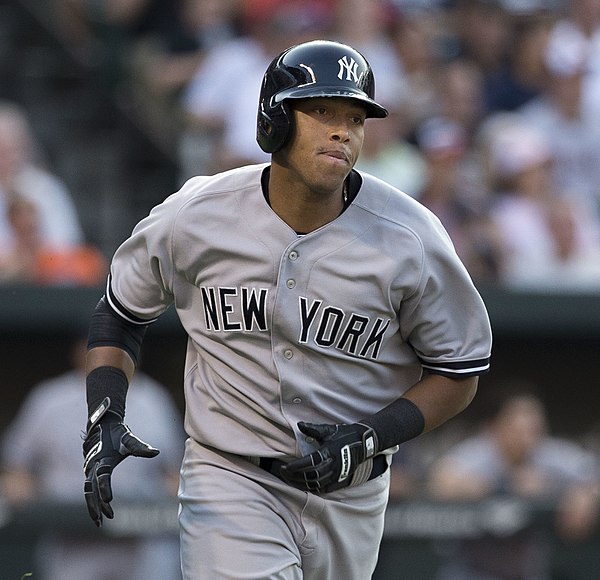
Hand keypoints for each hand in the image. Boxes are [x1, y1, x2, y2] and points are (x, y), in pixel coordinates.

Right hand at [83, 397, 158, 526]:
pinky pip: (88, 490)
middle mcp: (93, 466)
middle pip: (91, 489)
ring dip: (92, 507)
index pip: (102, 476)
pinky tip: (99, 513)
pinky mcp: (89, 473)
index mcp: (102, 459)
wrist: (102, 426)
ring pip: (88, 492)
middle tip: (103, 519)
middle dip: (96, 505)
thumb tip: (156, 452)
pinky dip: (92, 501)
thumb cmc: (118, 434)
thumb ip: (141, 448)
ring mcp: (89, 470)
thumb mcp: (129, 440)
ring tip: (99, 522)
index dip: (104, 487)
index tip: (109, 500)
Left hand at [280, 422, 377, 493]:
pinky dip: (311, 488)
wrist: (364, 444)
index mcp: (330, 452)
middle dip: (294, 476)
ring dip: (300, 483)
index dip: (296, 466)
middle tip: (283, 472)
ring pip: (315, 484)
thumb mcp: (329, 430)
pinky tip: (302, 485)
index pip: (310, 463)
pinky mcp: (339, 481)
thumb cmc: (345, 435)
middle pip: (311, 476)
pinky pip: (323, 489)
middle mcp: (334, 466)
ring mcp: (337, 475)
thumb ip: (313, 429)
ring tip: (289, 479)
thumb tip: (300, 425)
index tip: (285, 466)